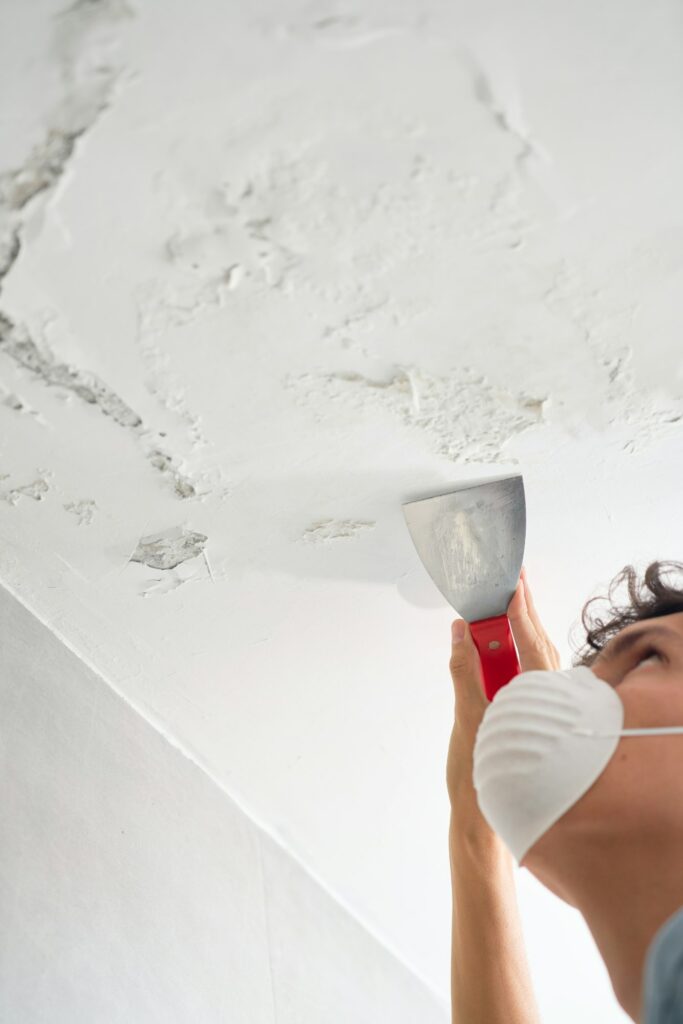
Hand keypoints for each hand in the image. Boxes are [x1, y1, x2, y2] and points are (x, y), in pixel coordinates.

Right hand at [446, 567, 559, 813]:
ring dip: (514, 632)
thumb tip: (461, 632)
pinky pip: (520, 676)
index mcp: (534, 695)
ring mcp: (532, 707)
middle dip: (520, 611)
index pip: (530, 638)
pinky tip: (495, 646)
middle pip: (533, 643)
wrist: (483, 822)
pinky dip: (508, 655)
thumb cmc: (480, 773)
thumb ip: (464, 670)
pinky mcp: (523, 716)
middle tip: (511, 581)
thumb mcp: (467, 716)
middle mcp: (540, 698)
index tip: (513, 581)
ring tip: (501, 605)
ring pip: (528, 660)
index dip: (520, 607)